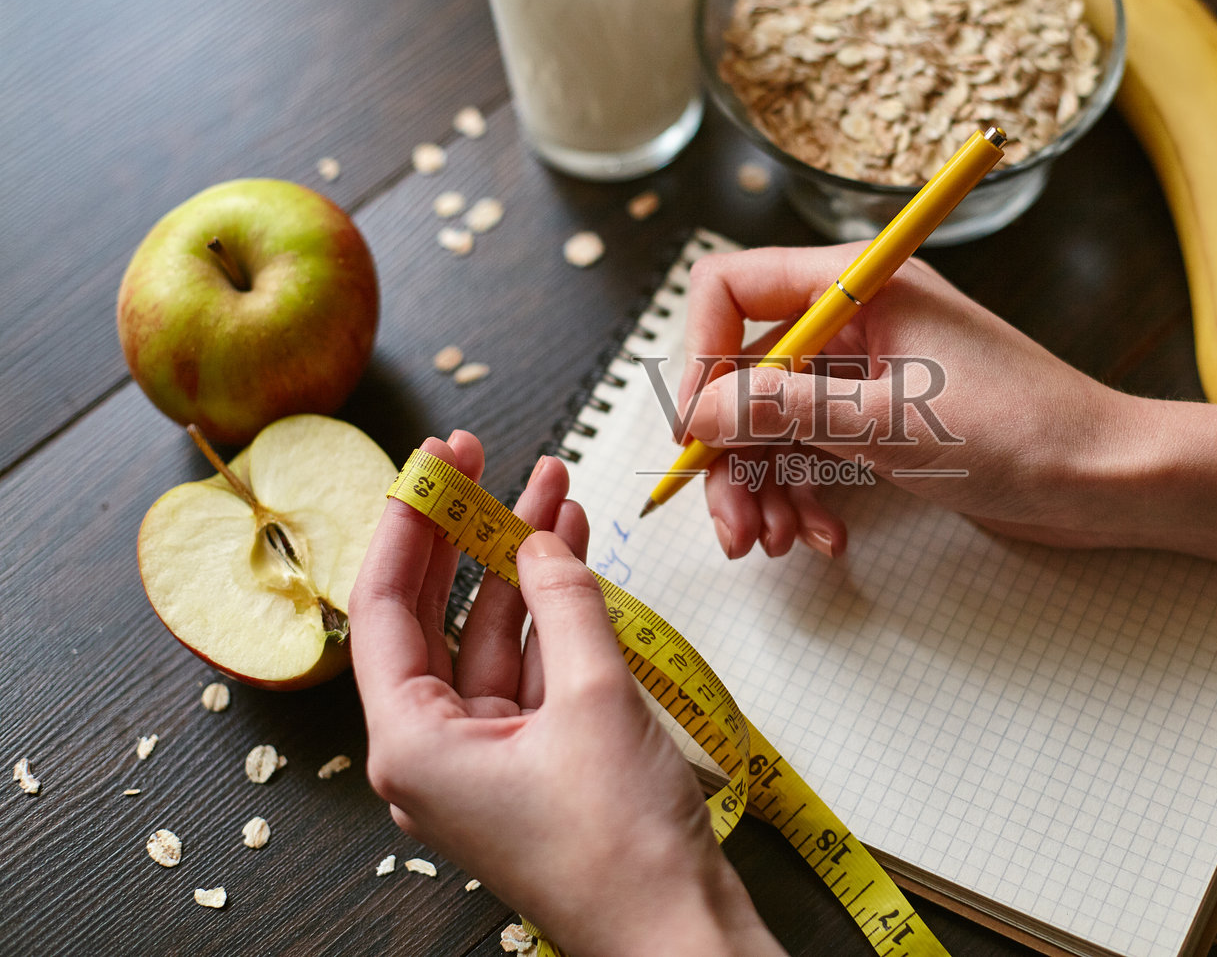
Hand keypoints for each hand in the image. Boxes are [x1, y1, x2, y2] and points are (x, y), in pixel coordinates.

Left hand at [349, 431, 783, 956]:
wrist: (675, 929)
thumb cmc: (621, 847)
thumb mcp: (594, 699)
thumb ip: (566, 604)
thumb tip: (544, 542)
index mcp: (410, 743)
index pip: (384, 608)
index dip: (410, 524)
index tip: (435, 462)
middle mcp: (432, 749)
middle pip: (433, 614)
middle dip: (466, 533)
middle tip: (485, 462)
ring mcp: (484, 754)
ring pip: (489, 633)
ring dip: (520, 564)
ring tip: (551, 490)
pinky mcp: (532, 759)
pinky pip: (529, 666)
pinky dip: (551, 612)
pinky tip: (571, 556)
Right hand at [678, 246, 1139, 557]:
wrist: (1105, 480)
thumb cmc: (1021, 431)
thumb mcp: (889, 421)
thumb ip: (785, 409)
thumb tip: (700, 412)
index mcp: (858, 283)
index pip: (733, 288)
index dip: (700, 354)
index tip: (698, 430)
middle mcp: (855, 319)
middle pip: (744, 371)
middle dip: (731, 451)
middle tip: (732, 527)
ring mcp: (867, 374)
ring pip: (772, 422)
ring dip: (763, 487)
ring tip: (774, 544)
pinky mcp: (881, 423)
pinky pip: (812, 453)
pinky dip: (806, 497)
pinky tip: (826, 539)